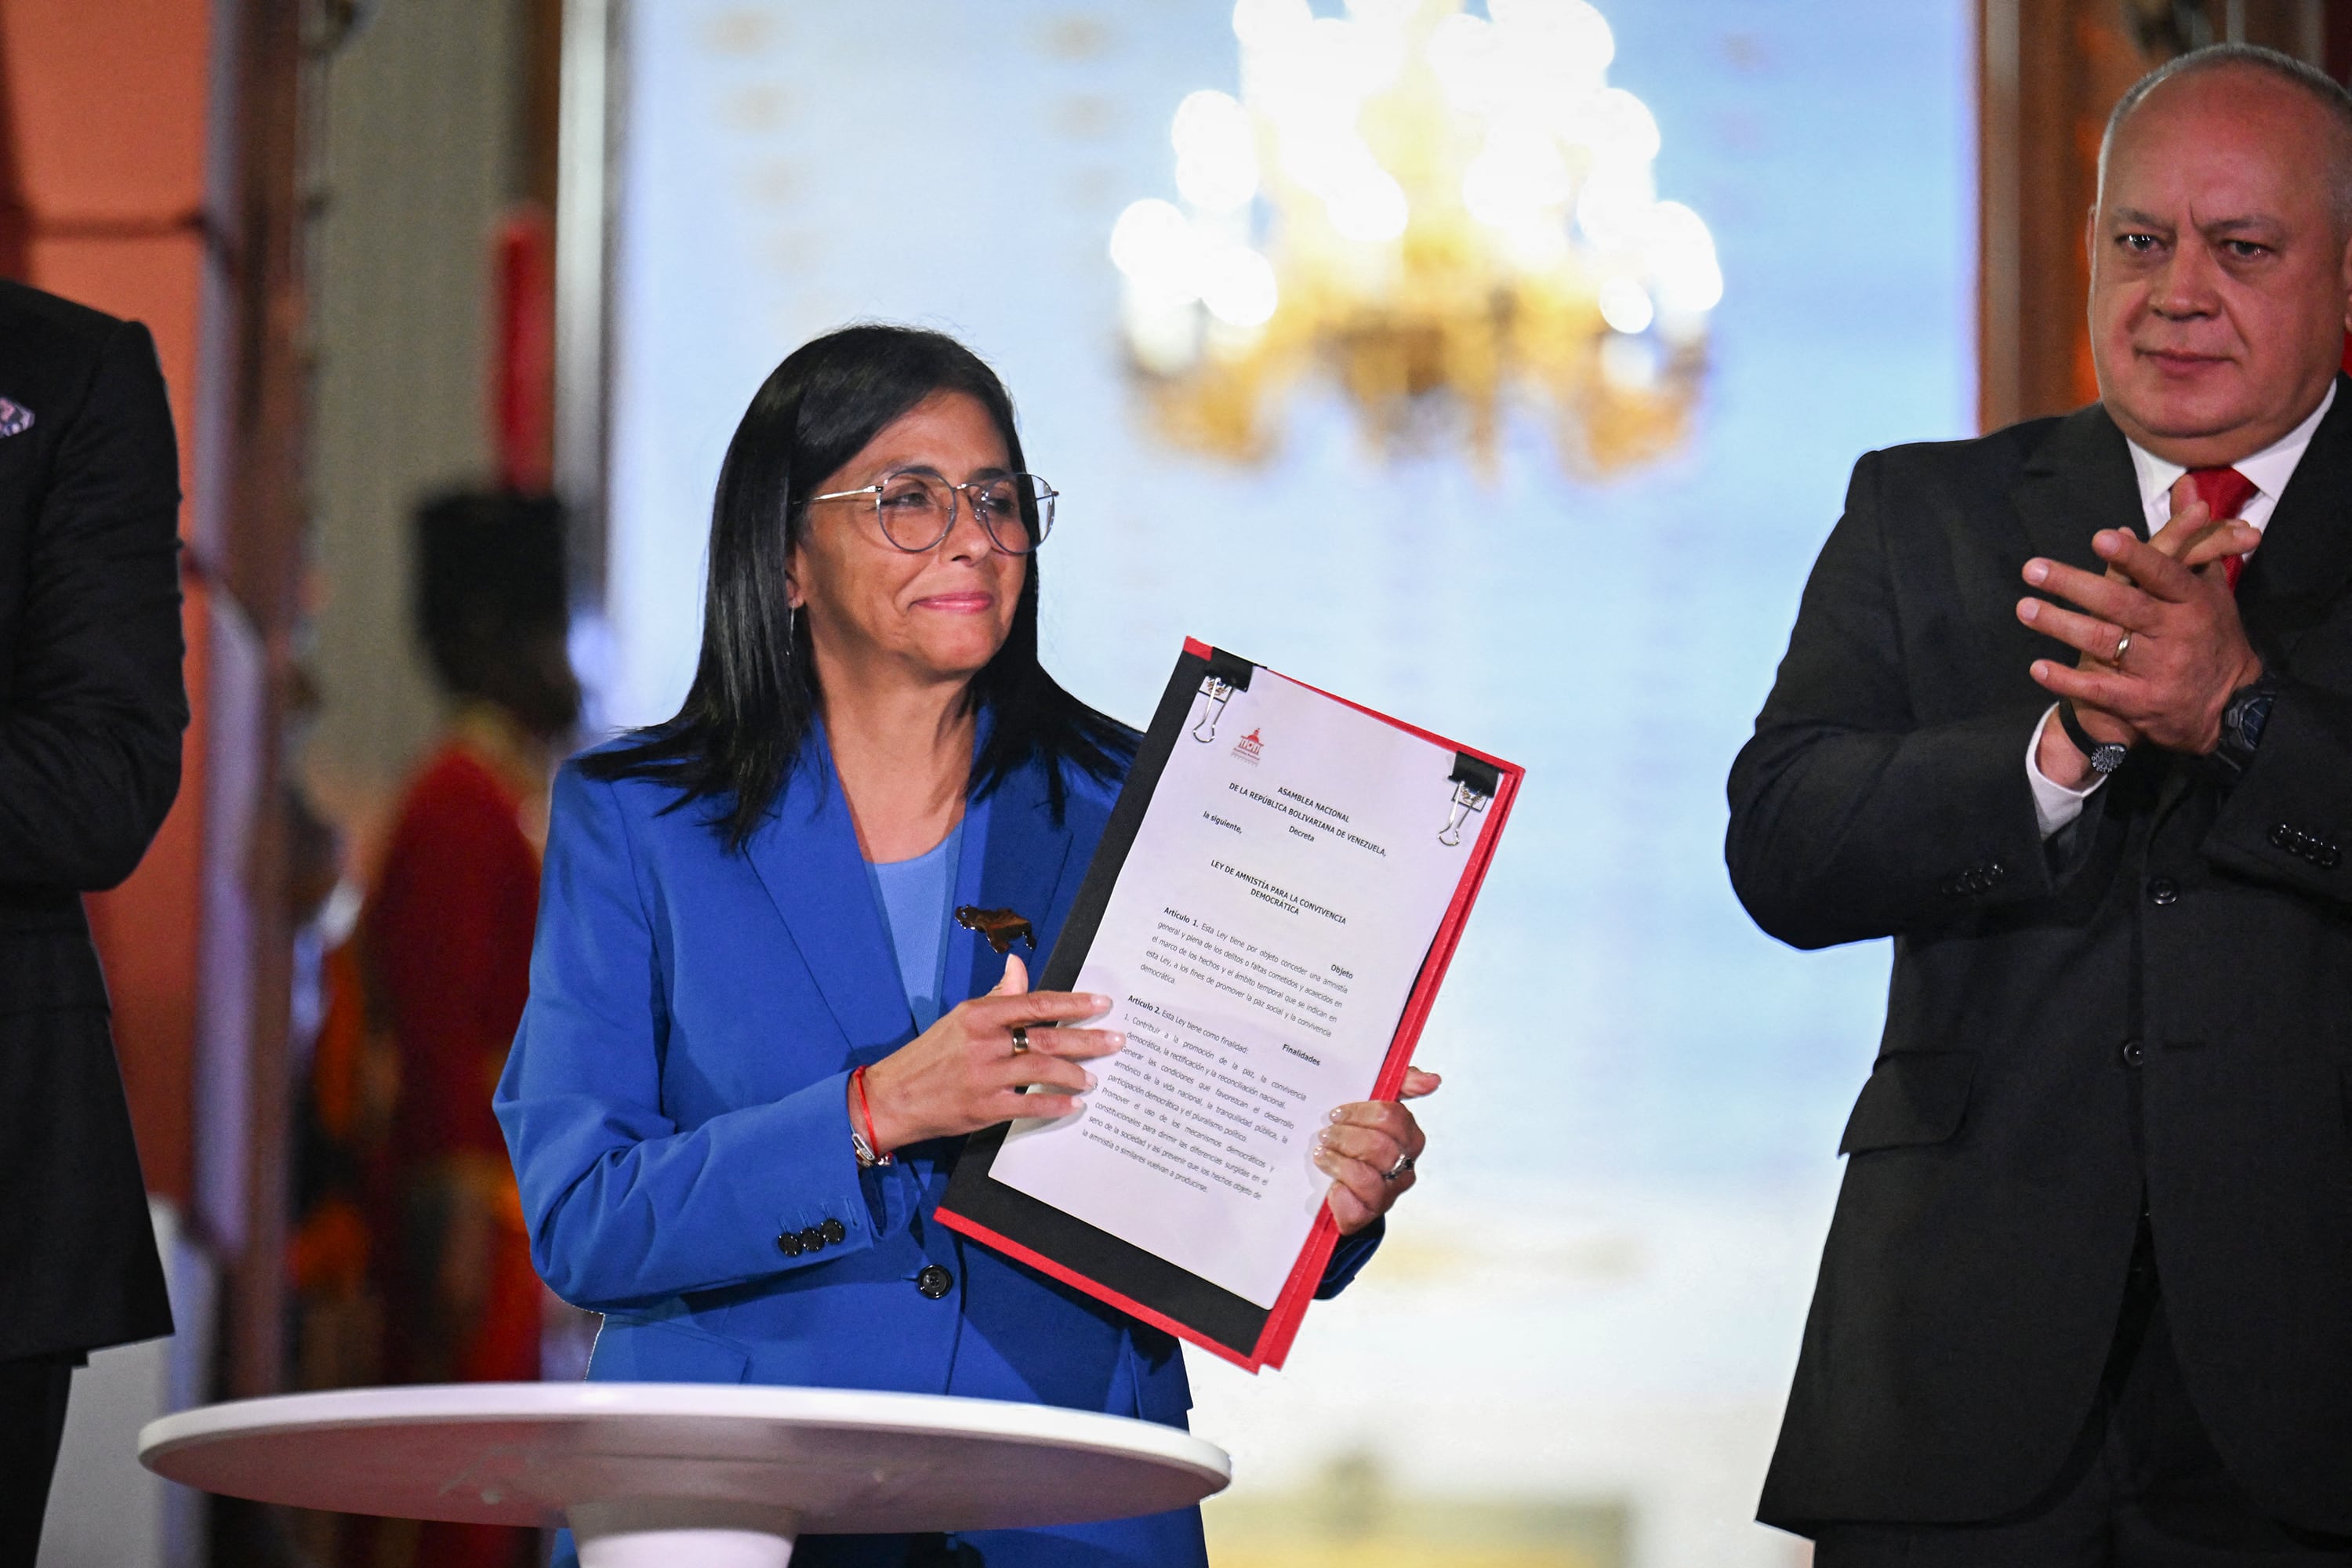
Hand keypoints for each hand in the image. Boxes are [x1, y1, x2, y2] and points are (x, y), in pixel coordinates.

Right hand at [858, 955, 1121, 1150]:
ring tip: (1093, 1078)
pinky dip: (1054, 1106)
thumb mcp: (960, 1018)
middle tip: (1115, 1042)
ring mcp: (984, 1076)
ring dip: (1074, 1075)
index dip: (1073, 1004)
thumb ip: (997, 996)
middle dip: (1088, 1041)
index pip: (1036, 1004)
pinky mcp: (982, 1108)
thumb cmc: (930, 1055)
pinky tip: (1072, 1105)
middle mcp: (983, 1042)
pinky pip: (1029, 1106)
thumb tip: (1018, 967)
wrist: (893, 1096)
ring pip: (1043, 1072)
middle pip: (1048, 1039)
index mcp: (979, 1015)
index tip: (1102, 1004)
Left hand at [1314, 1067, 1437, 1234]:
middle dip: (1346, 1137)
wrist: (1334, 1184)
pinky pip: (1357, 1204)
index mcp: (1408, 1138)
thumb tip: (1432, 1079)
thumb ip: (1402, 1083)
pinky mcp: (1368, 1214)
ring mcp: (1388, 1193)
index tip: (1337, 1113)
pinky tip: (1329, 1184)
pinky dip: (1339, 1192)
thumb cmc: (1355, 1139)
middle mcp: (1403, 1166)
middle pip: (1380, 1147)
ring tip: (1321, 1153)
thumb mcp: (1372, 1105)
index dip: (1361, 1113)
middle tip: (1325, 1133)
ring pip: (1368, 1176)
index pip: (1394, 1117)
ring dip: (1338, 1161)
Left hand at [2017, 523, 2263, 755]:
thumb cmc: (2211, 634)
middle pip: (2122, 604)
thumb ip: (2192, 537)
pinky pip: (2100, 690)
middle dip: (2075, 586)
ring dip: (2060, 625)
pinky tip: (2037, 667)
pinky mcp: (2142, 703)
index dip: (2134, 558)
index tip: (2100, 539)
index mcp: (2193, 600)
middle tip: (2033, 569)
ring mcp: (2158, 669)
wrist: (2230, 705)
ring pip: (2103, 642)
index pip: (2163, 574)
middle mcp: (2176, 633)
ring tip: (2025, 608)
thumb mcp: (2210, 584)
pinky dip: (2067, 680)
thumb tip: (2186, 488)